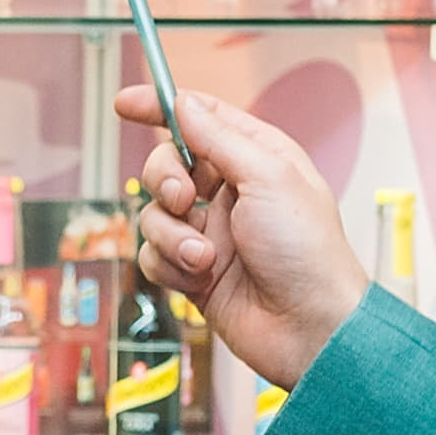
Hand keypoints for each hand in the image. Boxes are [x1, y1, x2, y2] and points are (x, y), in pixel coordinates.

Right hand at [117, 83, 368, 388]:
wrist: (310, 330)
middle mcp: (231, 192)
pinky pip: (153, 255)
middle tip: (184, 198)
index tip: (125, 104)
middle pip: (167, 165)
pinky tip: (200, 279)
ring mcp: (210, 233)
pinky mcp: (193, 271)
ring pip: (154, 214)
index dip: (161, 107)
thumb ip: (218, 138)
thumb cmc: (309, 254)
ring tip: (206, 258)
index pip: (199, 118)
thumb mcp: (269, 178)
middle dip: (165, 180)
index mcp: (257, 158)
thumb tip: (183, 104)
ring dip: (173, 236)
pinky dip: (170, 266)